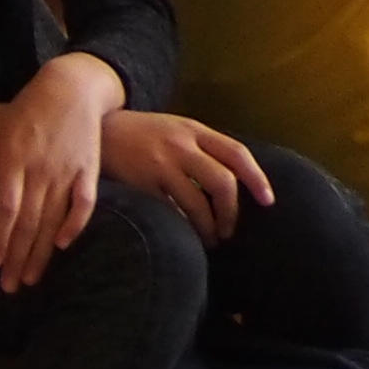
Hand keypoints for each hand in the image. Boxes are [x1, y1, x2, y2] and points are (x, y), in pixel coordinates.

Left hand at [0, 60, 114, 291]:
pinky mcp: (88, 169)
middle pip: (28, 221)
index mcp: (14, 160)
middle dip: (17, 256)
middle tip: (9, 286)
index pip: (6, 207)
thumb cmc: (28, 109)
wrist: (73, 85)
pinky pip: (84, 202)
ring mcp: (67, 170)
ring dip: (41, 251)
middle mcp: (40, 169)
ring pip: (53, 219)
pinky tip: (64, 244)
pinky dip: (76, 224)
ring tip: (30, 278)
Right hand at [100, 110, 273, 240]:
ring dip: (208, 227)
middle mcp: (182, 145)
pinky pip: (169, 212)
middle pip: (222, 182)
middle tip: (229, 230)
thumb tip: (234, 178)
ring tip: (209, 239)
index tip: (268, 201)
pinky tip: (183, 235)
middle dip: (231, 212)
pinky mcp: (141, 184)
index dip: (257, 178)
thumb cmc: (144, 135)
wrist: (100, 130)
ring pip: (197, 203)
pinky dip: (182, 226)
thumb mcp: (177, 129)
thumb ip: (203, 148)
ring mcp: (161, 164)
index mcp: (196, 130)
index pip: (237, 153)